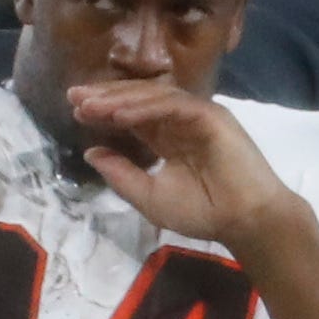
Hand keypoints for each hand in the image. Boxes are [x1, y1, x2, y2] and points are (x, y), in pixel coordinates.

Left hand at [65, 82, 300, 254]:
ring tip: (91, 106)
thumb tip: (92, 153)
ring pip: (153, 96)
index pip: (132, 115)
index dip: (105, 110)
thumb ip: (121, 174)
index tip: (76, 110)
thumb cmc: (203, 212)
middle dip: (106, 97)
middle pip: (138, 99)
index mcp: (168, 138)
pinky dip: (145, 108)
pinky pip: (172, 105)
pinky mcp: (210, 115)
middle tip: (74, 97)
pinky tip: (119, 114)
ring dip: (120, 99)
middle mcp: (180, 121)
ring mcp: (197, 115)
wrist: (244, 222)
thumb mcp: (149, 196)